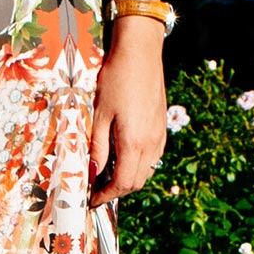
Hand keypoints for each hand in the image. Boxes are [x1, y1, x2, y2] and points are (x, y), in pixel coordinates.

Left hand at [90, 19, 167, 206]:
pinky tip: (124, 157)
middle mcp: (151, 143)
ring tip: (107, 175)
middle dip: (116, 191)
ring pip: (146, 171)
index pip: (122, 183)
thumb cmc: (115, 80)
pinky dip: (138, 166)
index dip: (106, 196)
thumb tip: (93, 173)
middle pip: (136, 182)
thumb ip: (98, 147)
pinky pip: (153, 157)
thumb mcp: (99, 114)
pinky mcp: (162, 127)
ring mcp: (159, 135)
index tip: (92, 200)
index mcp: (134, 142)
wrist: (140, 53)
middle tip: (96, 190)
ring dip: (128, 179)